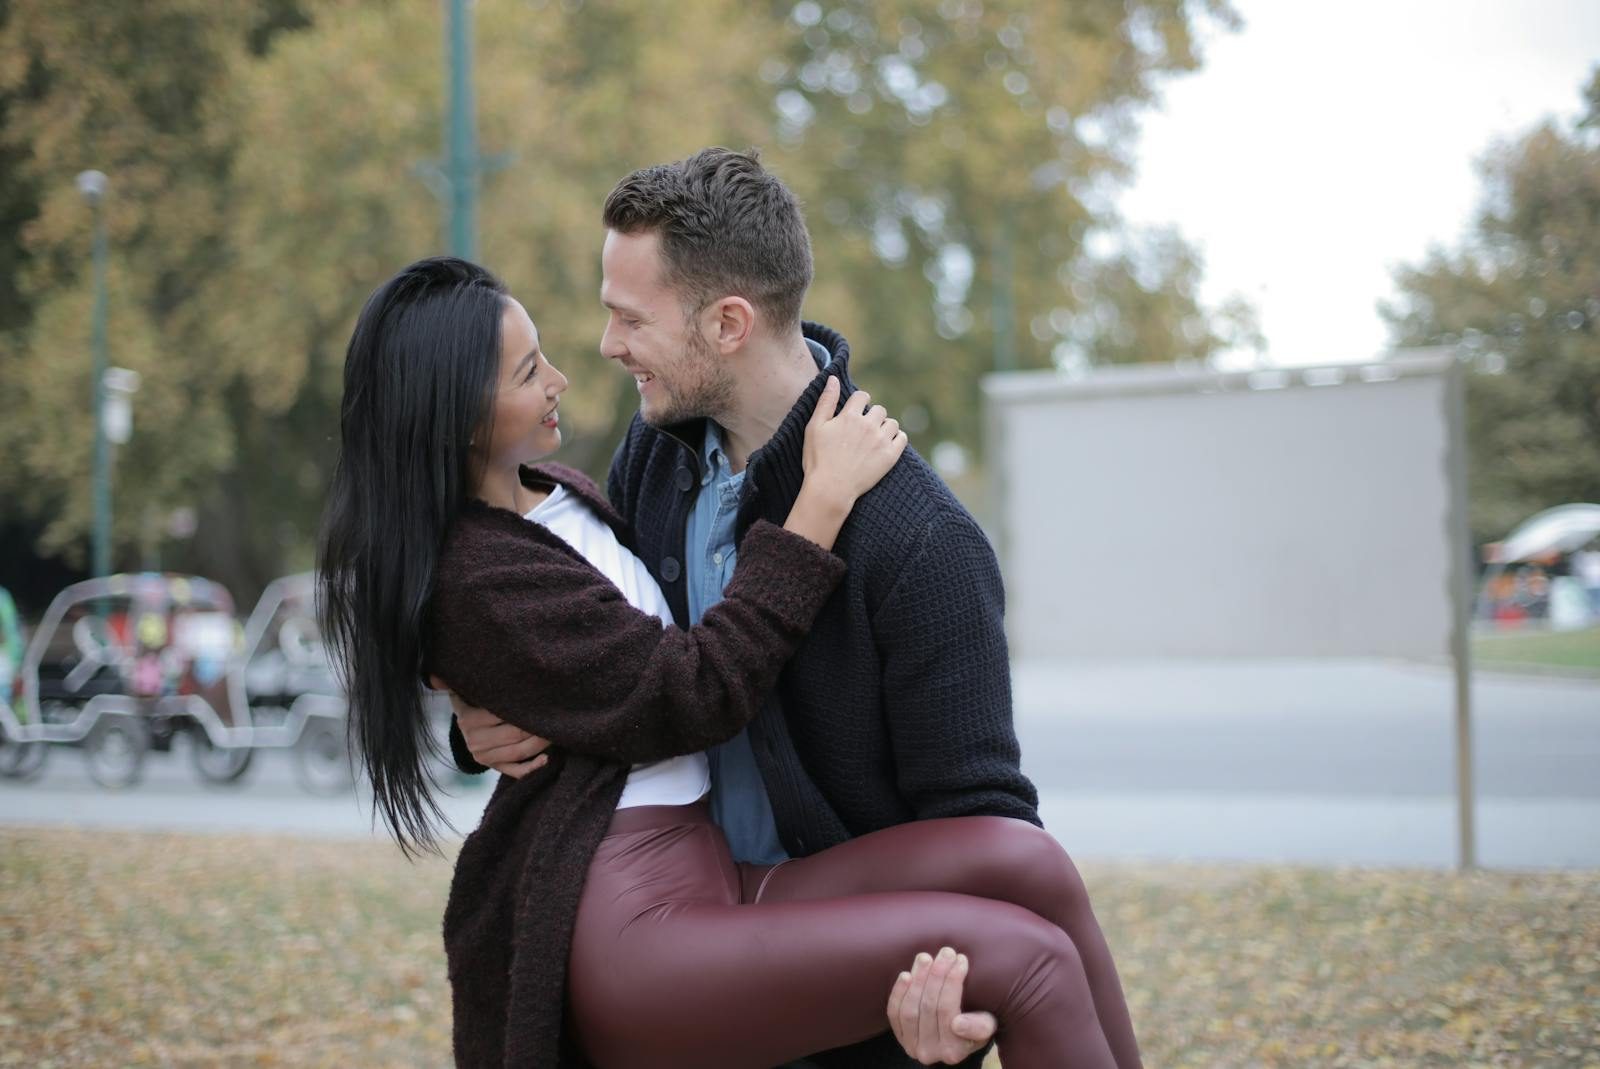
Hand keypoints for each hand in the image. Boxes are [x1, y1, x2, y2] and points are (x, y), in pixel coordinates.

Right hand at [430, 675, 550, 776]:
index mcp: (468, 720)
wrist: (470, 726)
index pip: (501, 716)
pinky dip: (532, 767)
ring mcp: (485, 757)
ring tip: (555, 732)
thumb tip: (434, 677)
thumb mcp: (464, 692)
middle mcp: (475, 742)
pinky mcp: (495, 767)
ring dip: (540, 744)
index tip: (540, 701)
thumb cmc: (474, 702)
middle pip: (513, 736)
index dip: (523, 710)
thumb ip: (452, 683)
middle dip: (536, 727)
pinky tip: (547, 759)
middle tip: (554, 717)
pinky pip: (516, 771)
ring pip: (518, 752)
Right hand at [801, 377, 906, 506]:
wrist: (830, 489)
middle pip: (879, 409)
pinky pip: (902, 438)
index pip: (862, 396)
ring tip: (874, 439)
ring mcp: (881, 441)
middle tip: (863, 431)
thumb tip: (833, 378)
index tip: (855, 413)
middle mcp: (868, 425)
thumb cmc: (818, 459)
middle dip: (872, 416)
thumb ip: (826, 401)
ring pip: (892, 423)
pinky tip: (885, 446)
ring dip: (884, 427)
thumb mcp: (814, 427)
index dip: (859, 403)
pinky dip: (897, 439)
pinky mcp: (890, 456)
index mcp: (850, 416)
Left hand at [887, 947, 997, 1064]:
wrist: (957, 1036)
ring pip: (910, 1009)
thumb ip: (978, 1026)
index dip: (953, 982)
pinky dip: (898, 993)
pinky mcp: (899, 1036)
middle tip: (946, 952)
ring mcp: (911, 1046)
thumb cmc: (976, 1024)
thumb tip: (957, 1024)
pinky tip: (906, 974)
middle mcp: (930, 1052)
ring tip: (926, 957)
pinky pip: (894, 1013)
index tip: (961, 959)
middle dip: (936, 975)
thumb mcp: (987, 1025)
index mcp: (954, 1051)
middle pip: (929, 1007)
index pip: (948, 1011)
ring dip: (918, 980)